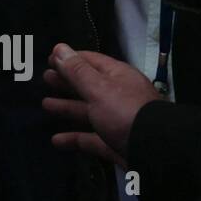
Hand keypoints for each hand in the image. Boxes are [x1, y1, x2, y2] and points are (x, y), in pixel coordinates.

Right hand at [43, 43, 161, 165]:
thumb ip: (76, 71)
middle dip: (67, 81)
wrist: (155, 152)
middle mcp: (118, 96)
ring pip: (88, 112)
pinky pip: (91, 139)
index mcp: (118, 77)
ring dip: (67, 108)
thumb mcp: (98, 88)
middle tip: (45, 78)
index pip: (91, 61)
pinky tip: (56, 141)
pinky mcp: (115, 144)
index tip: (49, 58)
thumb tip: (59, 47)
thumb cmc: (125, 112)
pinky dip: (74, 139)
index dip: (70, 59)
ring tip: (46, 105)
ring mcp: (118, 121)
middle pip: (88, 85)